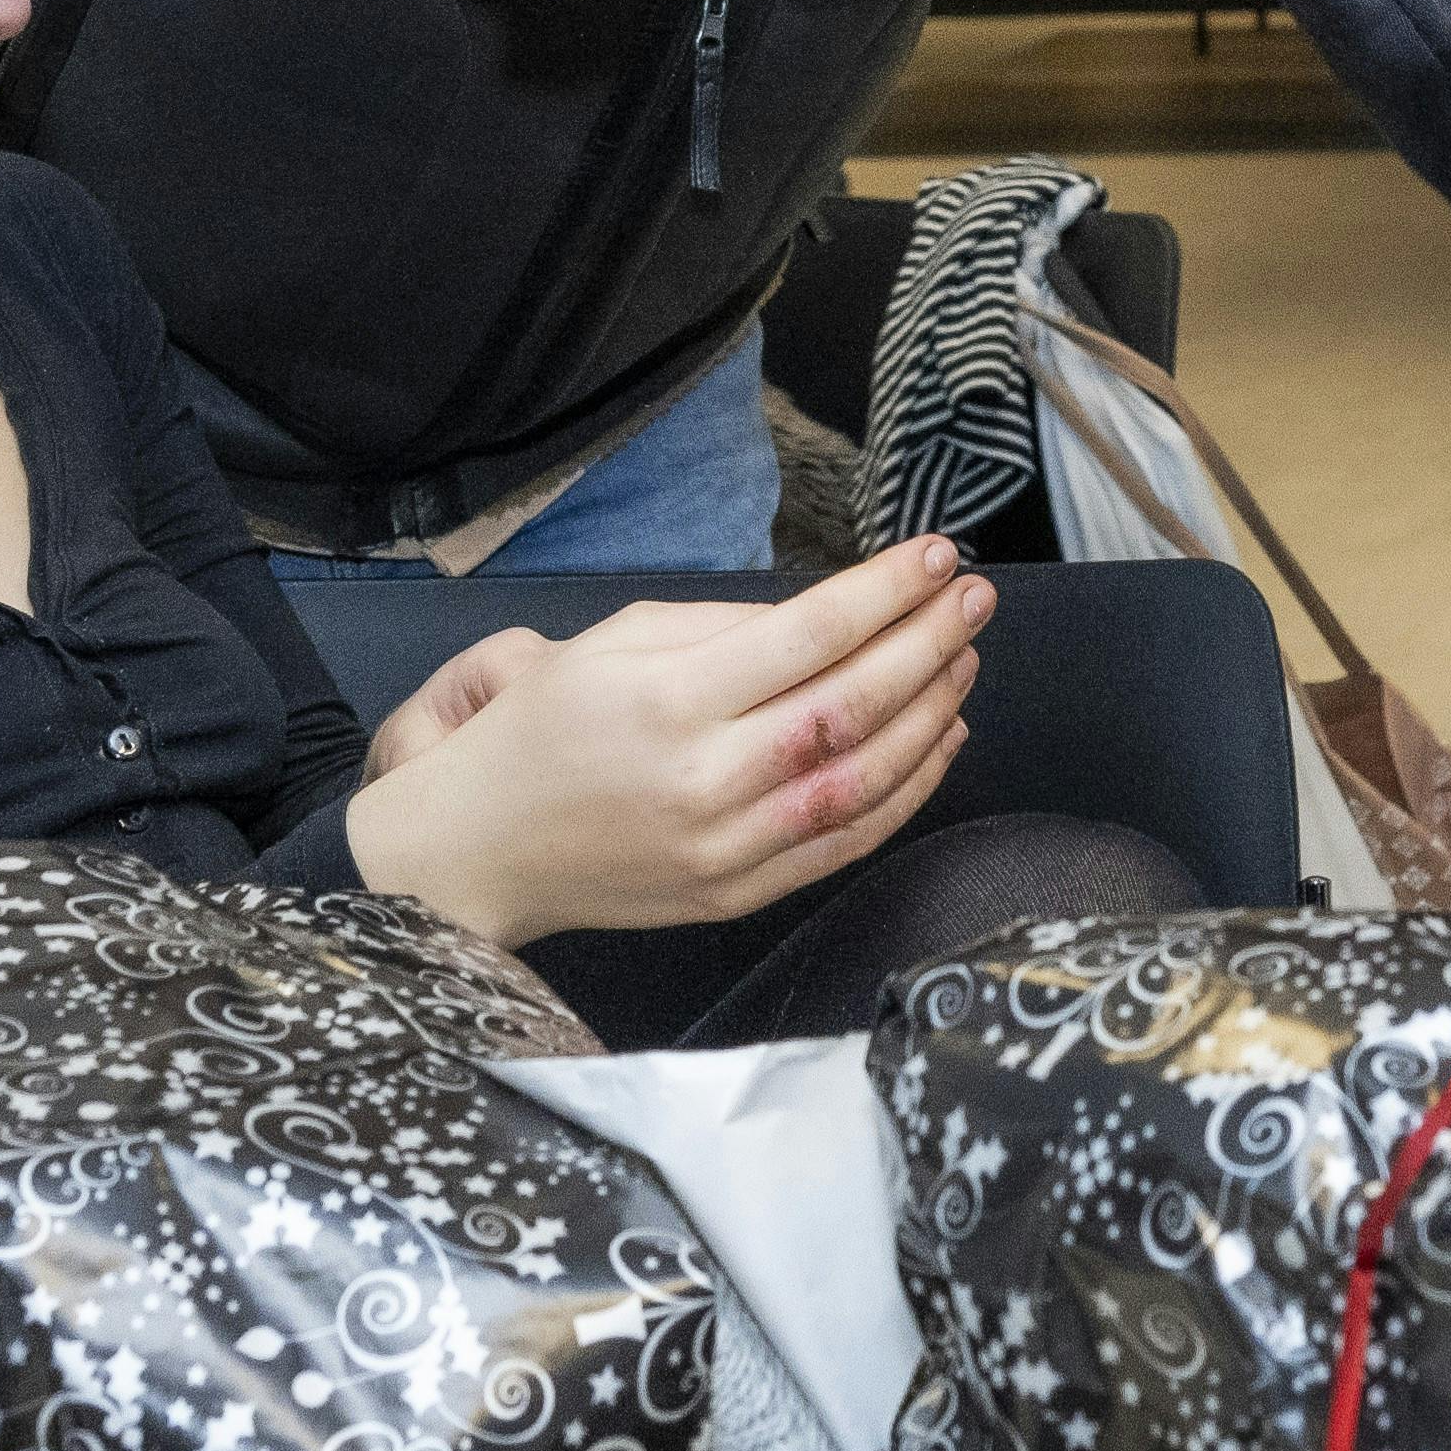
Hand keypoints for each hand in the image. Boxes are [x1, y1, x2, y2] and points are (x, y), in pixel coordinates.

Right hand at [337, 538, 989, 944]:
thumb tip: (830, 616)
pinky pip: (845, 840)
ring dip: (932, 713)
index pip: (808, 636)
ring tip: (964, 657)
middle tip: (973, 597)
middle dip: (928, 643)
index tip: (936, 557)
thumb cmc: (539, 733)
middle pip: (851, 705)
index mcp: (667, 701)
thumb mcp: (611, 644)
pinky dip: (907, 790)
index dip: (886, 593)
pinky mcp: (737, 893)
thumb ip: (724, 626)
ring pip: (863, 777)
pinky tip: (939, 739)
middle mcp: (704, 779)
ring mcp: (725, 847)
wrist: (477, 850)